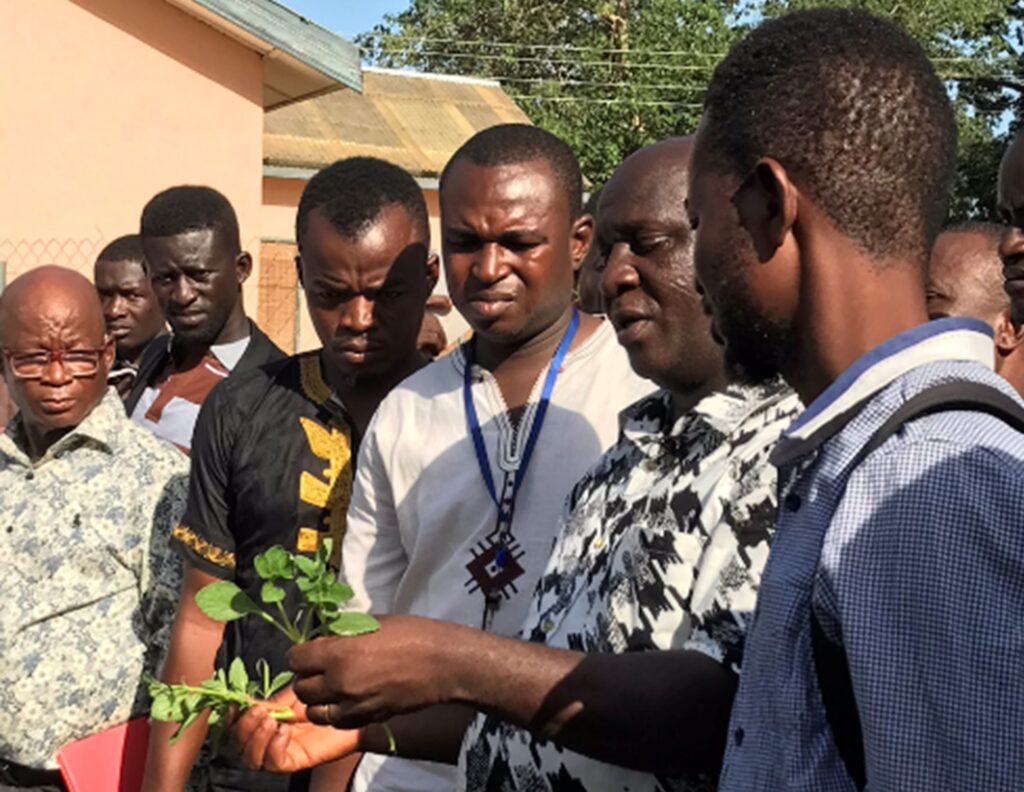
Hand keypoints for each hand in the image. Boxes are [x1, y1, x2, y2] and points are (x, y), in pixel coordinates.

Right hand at [233, 687, 359, 771]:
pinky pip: (275, 763)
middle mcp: (268, 741)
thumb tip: (246, 702)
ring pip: (252, 759)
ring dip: (256, 739)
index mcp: (264, 722)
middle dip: (244, 728)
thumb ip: (271, 700)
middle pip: (239, 746)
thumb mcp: (295, 693)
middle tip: (260, 711)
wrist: (353, 707)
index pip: (236, 728)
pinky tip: (286, 731)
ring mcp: (281, 752)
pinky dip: (274, 748)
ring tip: (272, 720)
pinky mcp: (296, 761)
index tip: (236, 705)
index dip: (231, 719)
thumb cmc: (326, 698)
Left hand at [289, 614, 456, 727]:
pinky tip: (348, 699)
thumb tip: (323, 638)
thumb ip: (343, 634)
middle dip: (307, 676)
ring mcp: (353, 705)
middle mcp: (340, 682)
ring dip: (319, 699)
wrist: (443, 663)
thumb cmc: (412, 634)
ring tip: (333, 686)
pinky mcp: (367, 718)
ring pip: (315, 711)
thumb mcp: (371, 623)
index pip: (295, 659)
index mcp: (340, 652)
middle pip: (301, 687)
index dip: (302, 653)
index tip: (312, 650)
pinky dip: (337, 712)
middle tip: (321, 667)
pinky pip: (337, 722)